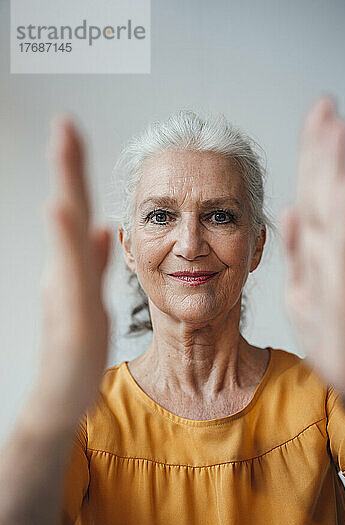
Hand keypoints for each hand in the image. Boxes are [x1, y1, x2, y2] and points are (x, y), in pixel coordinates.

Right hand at [35, 117, 110, 424]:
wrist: (61, 395)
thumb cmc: (75, 344)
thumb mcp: (88, 296)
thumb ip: (93, 261)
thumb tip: (98, 225)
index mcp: (71, 267)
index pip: (76, 211)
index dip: (75, 173)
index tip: (71, 131)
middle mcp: (63, 274)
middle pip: (68, 214)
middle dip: (67, 169)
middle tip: (65, 124)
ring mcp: (65, 296)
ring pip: (65, 241)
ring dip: (65, 198)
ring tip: (64, 155)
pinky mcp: (71, 321)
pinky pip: (72, 281)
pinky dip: (67, 246)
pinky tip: (65, 217)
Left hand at [280, 95, 344, 401]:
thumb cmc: (331, 336)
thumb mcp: (301, 288)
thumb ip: (296, 250)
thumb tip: (288, 211)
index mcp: (313, 253)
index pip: (309, 196)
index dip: (310, 158)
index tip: (314, 120)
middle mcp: (328, 255)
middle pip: (322, 195)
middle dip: (322, 151)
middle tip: (325, 108)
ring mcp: (338, 272)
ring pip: (333, 214)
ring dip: (333, 171)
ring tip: (337, 130)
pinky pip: (341, 252)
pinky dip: (343, 219)